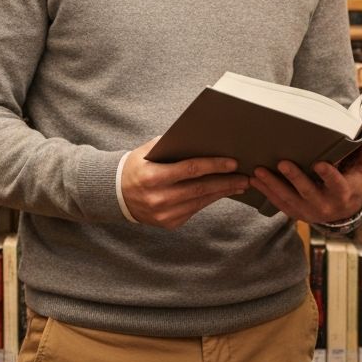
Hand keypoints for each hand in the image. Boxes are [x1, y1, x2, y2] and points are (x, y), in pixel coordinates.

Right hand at [121, 137, 251, 228]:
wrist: (116, 195)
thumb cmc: (137, 166)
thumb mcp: (148, 151)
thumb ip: (172, 145)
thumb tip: (202, 138)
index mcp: (152, 177)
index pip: (189, 170)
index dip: (213, 166)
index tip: (233, 162)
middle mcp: (158, 199)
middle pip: (200, 188)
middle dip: (226, 182)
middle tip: (245, 176)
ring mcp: (164, 214)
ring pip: (201, 201)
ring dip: (222, 192)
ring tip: (239, 184)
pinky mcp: (169, 223)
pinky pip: (195, 210)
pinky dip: (209, 200)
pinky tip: (221, 193)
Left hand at [248, 130, 361, 224]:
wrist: (343, 212)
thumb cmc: (351, 183)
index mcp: (343, 193)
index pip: (336, 184)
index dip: (328, 175)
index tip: (319, 164)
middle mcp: (325, 206)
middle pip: (308, 193)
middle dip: (295, 179)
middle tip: (282, 163)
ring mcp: (308, 211)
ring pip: (289, 200)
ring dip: (273, 185)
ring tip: (259, 171)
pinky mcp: (295, 212)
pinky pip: (279, 204)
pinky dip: (266, 192)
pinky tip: (255, 180)